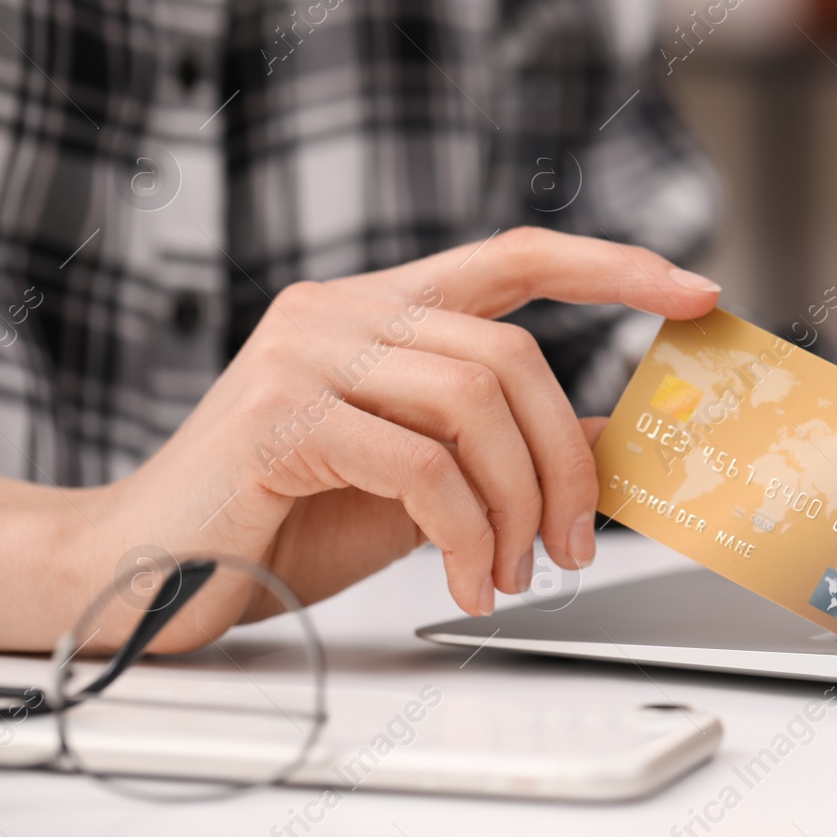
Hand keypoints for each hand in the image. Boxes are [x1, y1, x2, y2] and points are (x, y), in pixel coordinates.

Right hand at [62, 228, 718, 649]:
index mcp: (379, 308)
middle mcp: (342, 310)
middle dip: (563, 460)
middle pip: (511, 353)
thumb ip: (501, 447)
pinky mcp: (282, 414)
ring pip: (475, 403)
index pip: (515, 255)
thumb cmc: (283, 521)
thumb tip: (613, 444)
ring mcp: (307, 352)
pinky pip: (423, 464)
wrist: (142, 572)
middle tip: (573, 543)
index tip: (694, 293)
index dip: (611, 267)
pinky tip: (463, 581)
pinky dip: (465, 534)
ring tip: (507, 572)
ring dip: (517, 505)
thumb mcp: (419, 476)